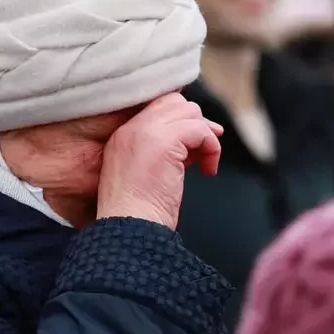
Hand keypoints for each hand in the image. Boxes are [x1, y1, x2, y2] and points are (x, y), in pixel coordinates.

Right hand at [96, 93, 222, 228]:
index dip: (181, 121)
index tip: (195, 145)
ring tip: (204, 164)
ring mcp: (145, 132)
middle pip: (174, 103)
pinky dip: (211, 147)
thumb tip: (198, 138)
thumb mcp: (148, 173)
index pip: (158, 107)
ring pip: (189, 112)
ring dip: (204, 137)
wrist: (129, 230)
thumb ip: (167, 151)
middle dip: (196, 124)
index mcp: (123, 136)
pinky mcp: (163, 141)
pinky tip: (208, 170)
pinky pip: (199, 129)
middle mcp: (131, 128)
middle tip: (204, 152)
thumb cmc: (139, 214)